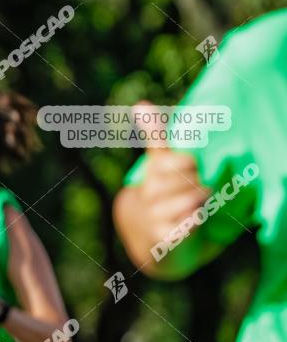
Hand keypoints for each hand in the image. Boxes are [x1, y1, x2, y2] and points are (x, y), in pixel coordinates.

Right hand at [134, 101, 209, 242]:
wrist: (143, 234)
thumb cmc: (158, 193)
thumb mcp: (157, 164)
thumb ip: (155, 135)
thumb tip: (140, 104)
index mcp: (152, 172)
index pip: (182, 160)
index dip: (194, 165)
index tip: (193, 169)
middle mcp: (150, 193)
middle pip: (191, 181)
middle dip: (201, 185)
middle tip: (198, 189)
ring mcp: (155, 216)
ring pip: (192, 202)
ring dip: (202, 204)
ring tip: (198, 204)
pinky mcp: (163, 237)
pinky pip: (188, 225)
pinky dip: (194, 222)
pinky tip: (194, 220)